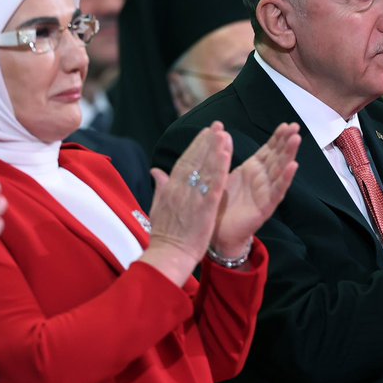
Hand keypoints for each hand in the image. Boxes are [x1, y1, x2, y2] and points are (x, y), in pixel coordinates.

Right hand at [142, 122, 233, 285]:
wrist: (167, 256)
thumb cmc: (164, 236)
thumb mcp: (158, 207)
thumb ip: (160, 187)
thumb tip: (155, 171)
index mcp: (171, 188)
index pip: (185, 161)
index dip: (196, 146)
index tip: (205, 133)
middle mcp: (181, 188)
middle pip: (195, 160)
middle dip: (207, 142)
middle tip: (218, 126)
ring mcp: (192, 197)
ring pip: (205, 168)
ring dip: (215, 149)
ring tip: (224, 133)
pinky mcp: (204, 208)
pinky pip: (213, 184)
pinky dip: (219, 168)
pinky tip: (226, 155)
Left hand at [211, 122, 300, 259]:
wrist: (218, 233)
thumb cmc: (221, 203)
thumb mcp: (223, 174)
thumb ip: (225, 156)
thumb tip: (221, 133)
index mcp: (253, 170)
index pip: (269, 150)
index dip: (277, 137)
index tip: (286, 124)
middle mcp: (262, 179)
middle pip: (278, 157)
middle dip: (287, 142)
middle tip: (296, 127)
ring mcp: (265, 193)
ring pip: (280, 171)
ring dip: (289, 155)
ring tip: (296, 140)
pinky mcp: (265, 208)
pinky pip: (277, 192)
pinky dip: (285, 179)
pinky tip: (293, 167)